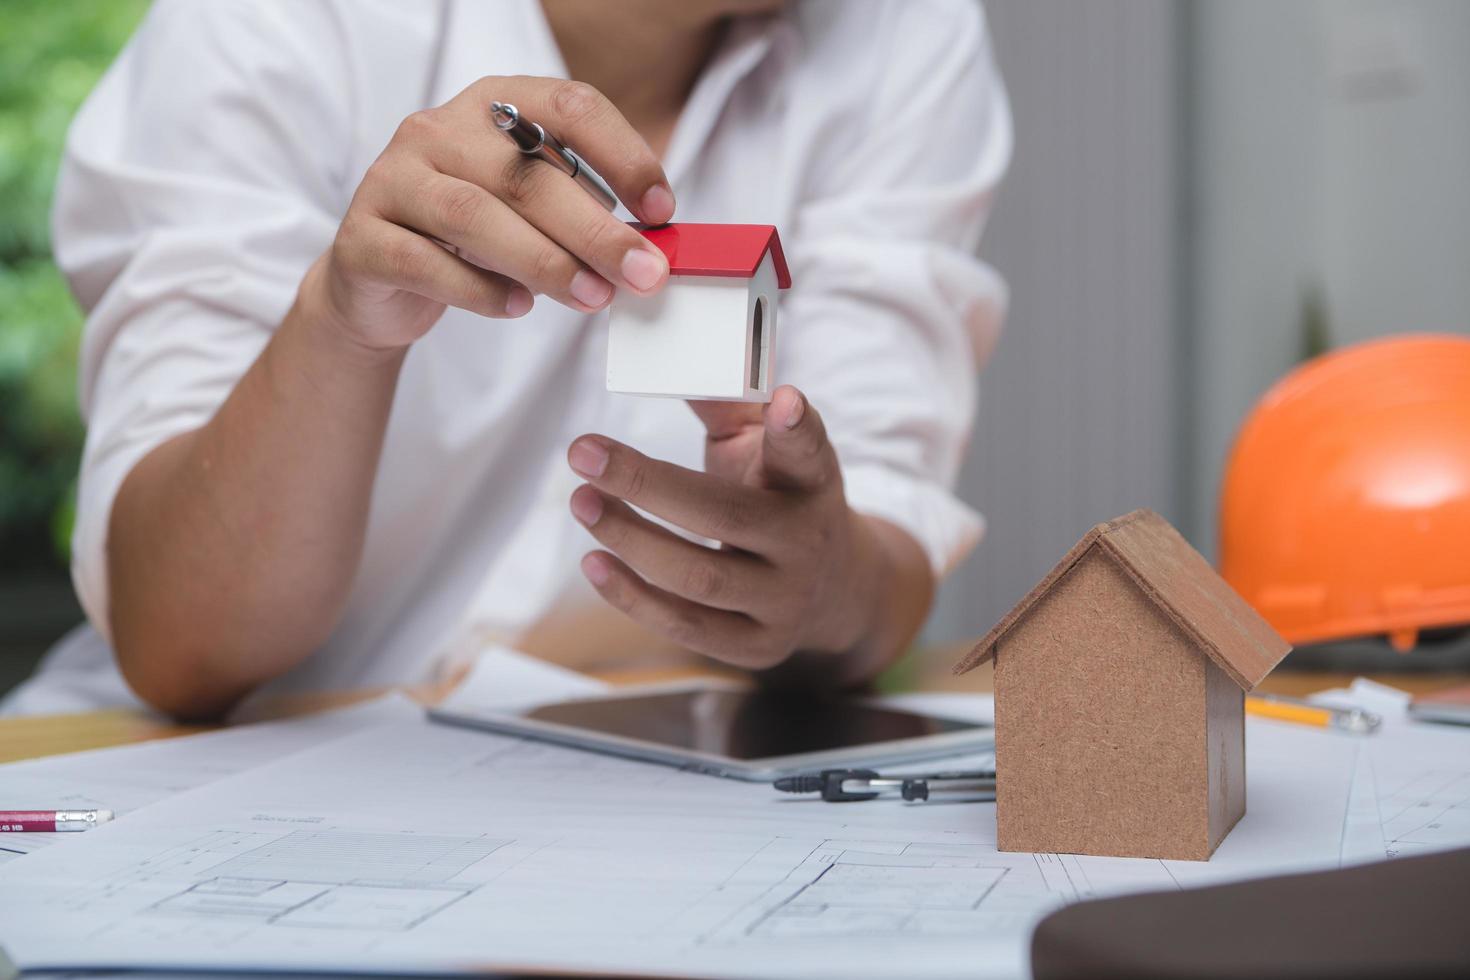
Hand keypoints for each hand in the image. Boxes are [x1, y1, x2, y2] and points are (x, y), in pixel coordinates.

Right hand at [307, 76, 675, 350]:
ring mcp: (393, 180)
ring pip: (474, 215)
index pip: (568, 106)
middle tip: (641, 274)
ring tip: (592, 298)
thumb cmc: (473, 242)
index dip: (622, 154)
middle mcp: (437, 130)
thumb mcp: (531, 214)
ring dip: (543, 261)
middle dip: (594, 229)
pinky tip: (518, 308)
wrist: (378, 282)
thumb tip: (648, 249)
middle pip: (525, 173)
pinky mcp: (363, 238)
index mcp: (492, 107)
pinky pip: (425, 263)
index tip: (662, 209)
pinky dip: (479, 290)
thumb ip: (581, 214)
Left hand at [566, 387, 904, 672]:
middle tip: (582, 452)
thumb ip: (725, 403)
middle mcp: (806, 541)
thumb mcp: (763, 446)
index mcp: (813, 481)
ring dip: (628, 539)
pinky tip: (595, 561)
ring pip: (699, 577)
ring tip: (581, 502)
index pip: (808, 450)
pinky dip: (632, 596)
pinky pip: (685, 626)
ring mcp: (784, 600)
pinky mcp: (757, 646)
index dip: (794, 427)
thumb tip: (658, 350)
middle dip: (645, 484)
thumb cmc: (776, 497)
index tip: (783, 399)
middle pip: (724, 515)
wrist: (832, 587)